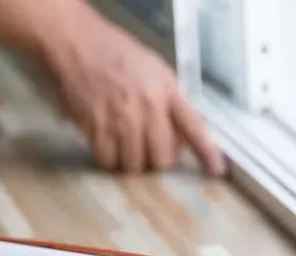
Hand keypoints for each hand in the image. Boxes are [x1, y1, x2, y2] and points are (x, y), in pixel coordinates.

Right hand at [41, 6, 226, 174]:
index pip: (194, 127)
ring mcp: (121, 118)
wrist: (79, 45)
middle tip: (147, 151)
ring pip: (133, 164)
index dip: (207, 152)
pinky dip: (107, 159)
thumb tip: (183, 140)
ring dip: (130, 162)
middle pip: (161, 157)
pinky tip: (106, 146)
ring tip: (124, 146)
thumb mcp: (156, 72)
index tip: (216, 170)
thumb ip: (171, 104)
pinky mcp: (95, 126)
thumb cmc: (118, 56)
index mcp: (167, 90)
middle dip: (156, 161)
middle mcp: (147, 106)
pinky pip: (107, 160)